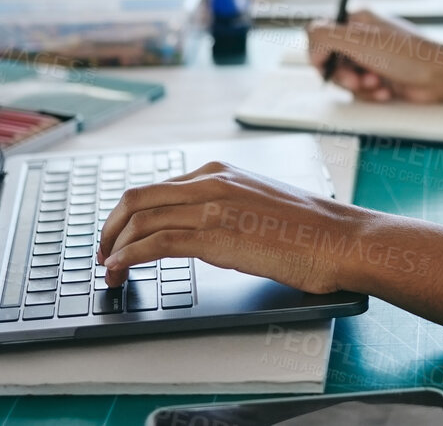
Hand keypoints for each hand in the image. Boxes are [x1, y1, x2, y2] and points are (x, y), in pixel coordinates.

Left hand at [96, 160, 379, 292]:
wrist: (339, 239)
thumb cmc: (307, 230)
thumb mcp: (257, 203)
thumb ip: (224, 206)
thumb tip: (196, 228)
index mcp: (219, 172)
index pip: (156, 187)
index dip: (128, 214)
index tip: (119, 236)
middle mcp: (210, 182)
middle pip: (137, 196)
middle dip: (110, 227)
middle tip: (103, 252)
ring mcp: (212, 207)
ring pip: (140, 218)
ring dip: (113, 246)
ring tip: (107, 270)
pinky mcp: (216, 236)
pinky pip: (156, 242)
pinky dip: (129, 256)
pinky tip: (119, 270)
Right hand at [306, 9, 442, 101]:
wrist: (440, 77)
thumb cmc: (407, 54)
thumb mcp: (358, 39)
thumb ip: (323, 35)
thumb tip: (310, 46)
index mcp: (356, 20)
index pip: (319, 35)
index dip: (320, 56)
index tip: (328, 66)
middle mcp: (362, 37)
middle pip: (330, 62)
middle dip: (344, 76)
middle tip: (360, 79)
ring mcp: (372, 58)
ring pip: (345, 80)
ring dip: (360, 87)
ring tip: (379, 84)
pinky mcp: (381, 77)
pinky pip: (362, 91)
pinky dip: (372, 95)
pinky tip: (387, 91)